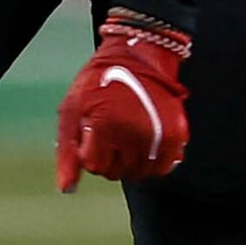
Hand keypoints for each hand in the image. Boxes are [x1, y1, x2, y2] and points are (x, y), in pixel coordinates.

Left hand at [56, 10, 192, 190]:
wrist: (139, 55)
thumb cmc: (98, 81)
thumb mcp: (72, 111)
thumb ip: (67, 153)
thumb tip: (67, 189)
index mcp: (107, 127)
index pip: (97, 167)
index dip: (91, 151)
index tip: (93, 131)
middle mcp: (136, 134)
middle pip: (119, 172)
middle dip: (111, 157)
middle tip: (111, 132)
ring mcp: (160, 136)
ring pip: (142, 172)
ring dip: (132, 161)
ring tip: (127, 135)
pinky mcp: (178, 134)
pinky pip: (165, 166)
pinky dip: (154, 161)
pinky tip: (145, 143)